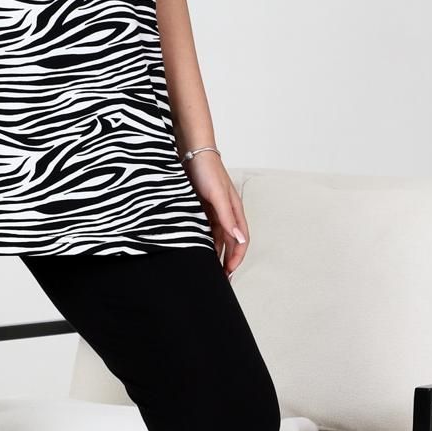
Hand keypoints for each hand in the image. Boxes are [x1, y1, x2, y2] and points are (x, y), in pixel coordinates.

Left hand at [182, 150, 249, 278]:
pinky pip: (206, 230)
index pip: (241, 240)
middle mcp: (226, 213)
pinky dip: (205, 242)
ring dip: (216, 253)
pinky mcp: (202, 208)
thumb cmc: (207, 170)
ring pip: (217, 238)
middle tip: (221, 278)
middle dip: (228, 260)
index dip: (237, 258)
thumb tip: (239, 239)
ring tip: (210, 268)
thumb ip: (227, 218)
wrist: (191, 152)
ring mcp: (214, 211)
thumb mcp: (217, 195)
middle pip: (230, 242)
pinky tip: (198, 250)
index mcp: (235, 210)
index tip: (229, 273)